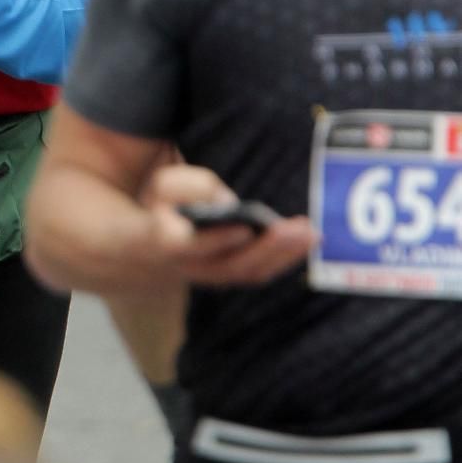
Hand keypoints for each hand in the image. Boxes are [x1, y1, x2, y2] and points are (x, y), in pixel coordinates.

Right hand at [142, 163, 316, 287]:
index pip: (189, 246)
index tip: (244, 228)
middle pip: (230, 265)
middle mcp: (189, 268)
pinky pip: (258, 273)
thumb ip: (193, 186)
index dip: (217, 240)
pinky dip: (283, 259)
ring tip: (311, 233)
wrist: (151, 242)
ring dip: (283, 255)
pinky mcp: (229, 277)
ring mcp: (211, 277)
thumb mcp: (166, 184)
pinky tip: (306, 241)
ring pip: (248, 273)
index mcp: (164, 242)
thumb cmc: (163, 204)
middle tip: (296, 229)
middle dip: (267, 247)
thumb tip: (228, 202)